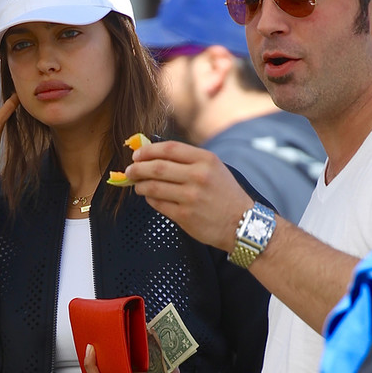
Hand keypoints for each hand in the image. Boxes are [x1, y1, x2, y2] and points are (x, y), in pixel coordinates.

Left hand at [125, 140, 252, 251]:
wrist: (242, 223)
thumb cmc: (225, 194)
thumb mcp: (214, 169)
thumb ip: (188, 161)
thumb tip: (154, 155)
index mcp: (206, 160)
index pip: (169, 149)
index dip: (148, 151)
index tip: (137, 154)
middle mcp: (198, 176)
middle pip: (157, 167)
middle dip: (137, 169)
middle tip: (129, 171)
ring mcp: (191, 196)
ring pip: (153, 187)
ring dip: (140, 186)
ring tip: (137, 185)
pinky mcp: (185, 215)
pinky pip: (158, 204)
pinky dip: (150, 200)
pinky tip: (150, 198)